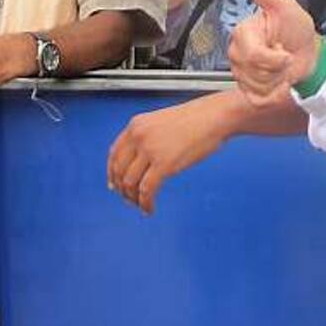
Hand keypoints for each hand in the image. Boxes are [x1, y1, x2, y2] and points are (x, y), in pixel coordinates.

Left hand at [106, 96, 234, 214]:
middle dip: (122, 189)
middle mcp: (138, 137)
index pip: (114, 153)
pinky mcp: (164, 164)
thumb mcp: (161, 122)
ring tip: (142, 205)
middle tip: (129, 199)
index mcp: (136, 125)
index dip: (112, 173)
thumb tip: (140, 161)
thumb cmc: (196, 119)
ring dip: (133, 199)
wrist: (214, 117)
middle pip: (119, 171)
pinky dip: (146, 203)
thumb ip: (147, 137)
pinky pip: (147, 190)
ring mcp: (150, 150)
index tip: (114, 184)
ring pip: (130, 183)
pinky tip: (150, 208)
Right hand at [227, 0, 317, 105]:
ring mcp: (240, 74)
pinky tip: (281, 83)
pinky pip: (259, 100)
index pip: (254, 55)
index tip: (287, 50)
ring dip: (279, 82)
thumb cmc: (296, 30)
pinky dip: (276, 95)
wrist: (308, 55)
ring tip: (284, 69)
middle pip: (255, 74)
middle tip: (286, 57)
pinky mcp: (248, 92)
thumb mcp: (285, 7)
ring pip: (258, 89)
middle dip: (279, 69)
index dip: (275, 58)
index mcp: (242, 34)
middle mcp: (236, 54)